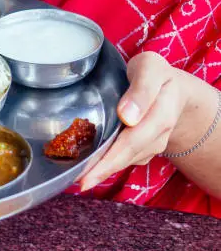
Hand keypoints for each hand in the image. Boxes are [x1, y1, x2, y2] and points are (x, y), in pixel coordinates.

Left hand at [80, 52, 191, 190]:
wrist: (172, 88)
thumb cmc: (153, 74)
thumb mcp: (149, 68)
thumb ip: (142, 88)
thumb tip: (127, 116)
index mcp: (162, 111)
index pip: (134, 138)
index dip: (111, 157)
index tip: (91, 171)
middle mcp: (160, 132)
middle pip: (129, 154)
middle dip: (103, 170)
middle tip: (80, 183)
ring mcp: (154, 143)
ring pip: (127, 160)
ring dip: (103, 170)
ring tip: (79, 178)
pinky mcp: (145, 148)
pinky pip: (126, 158)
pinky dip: (107, 164)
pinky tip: (90, 167)